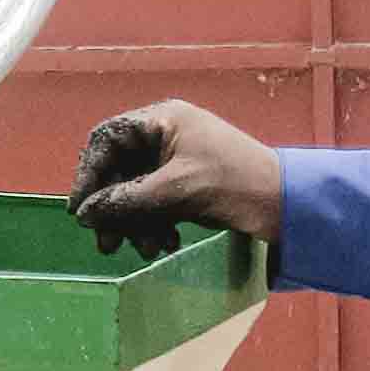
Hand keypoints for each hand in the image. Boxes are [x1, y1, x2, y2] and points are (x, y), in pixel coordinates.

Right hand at [68, 100, 282, 259]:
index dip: (89, 175)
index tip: (80, 211)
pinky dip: (155, 224)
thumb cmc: (235, 184)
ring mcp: (179, 160)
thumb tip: (84, 214)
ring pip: (137, 191)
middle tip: (108, 245)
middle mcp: (167, 135)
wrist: (289, 206)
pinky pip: (157, 203)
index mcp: (163, 120)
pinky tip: (166, 243)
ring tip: (147, 249)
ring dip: (136, 222)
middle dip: (113, 208)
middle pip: (120, 169)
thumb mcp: (175, 192)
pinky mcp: (190, 185)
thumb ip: (125, 201)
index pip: (107, 141)